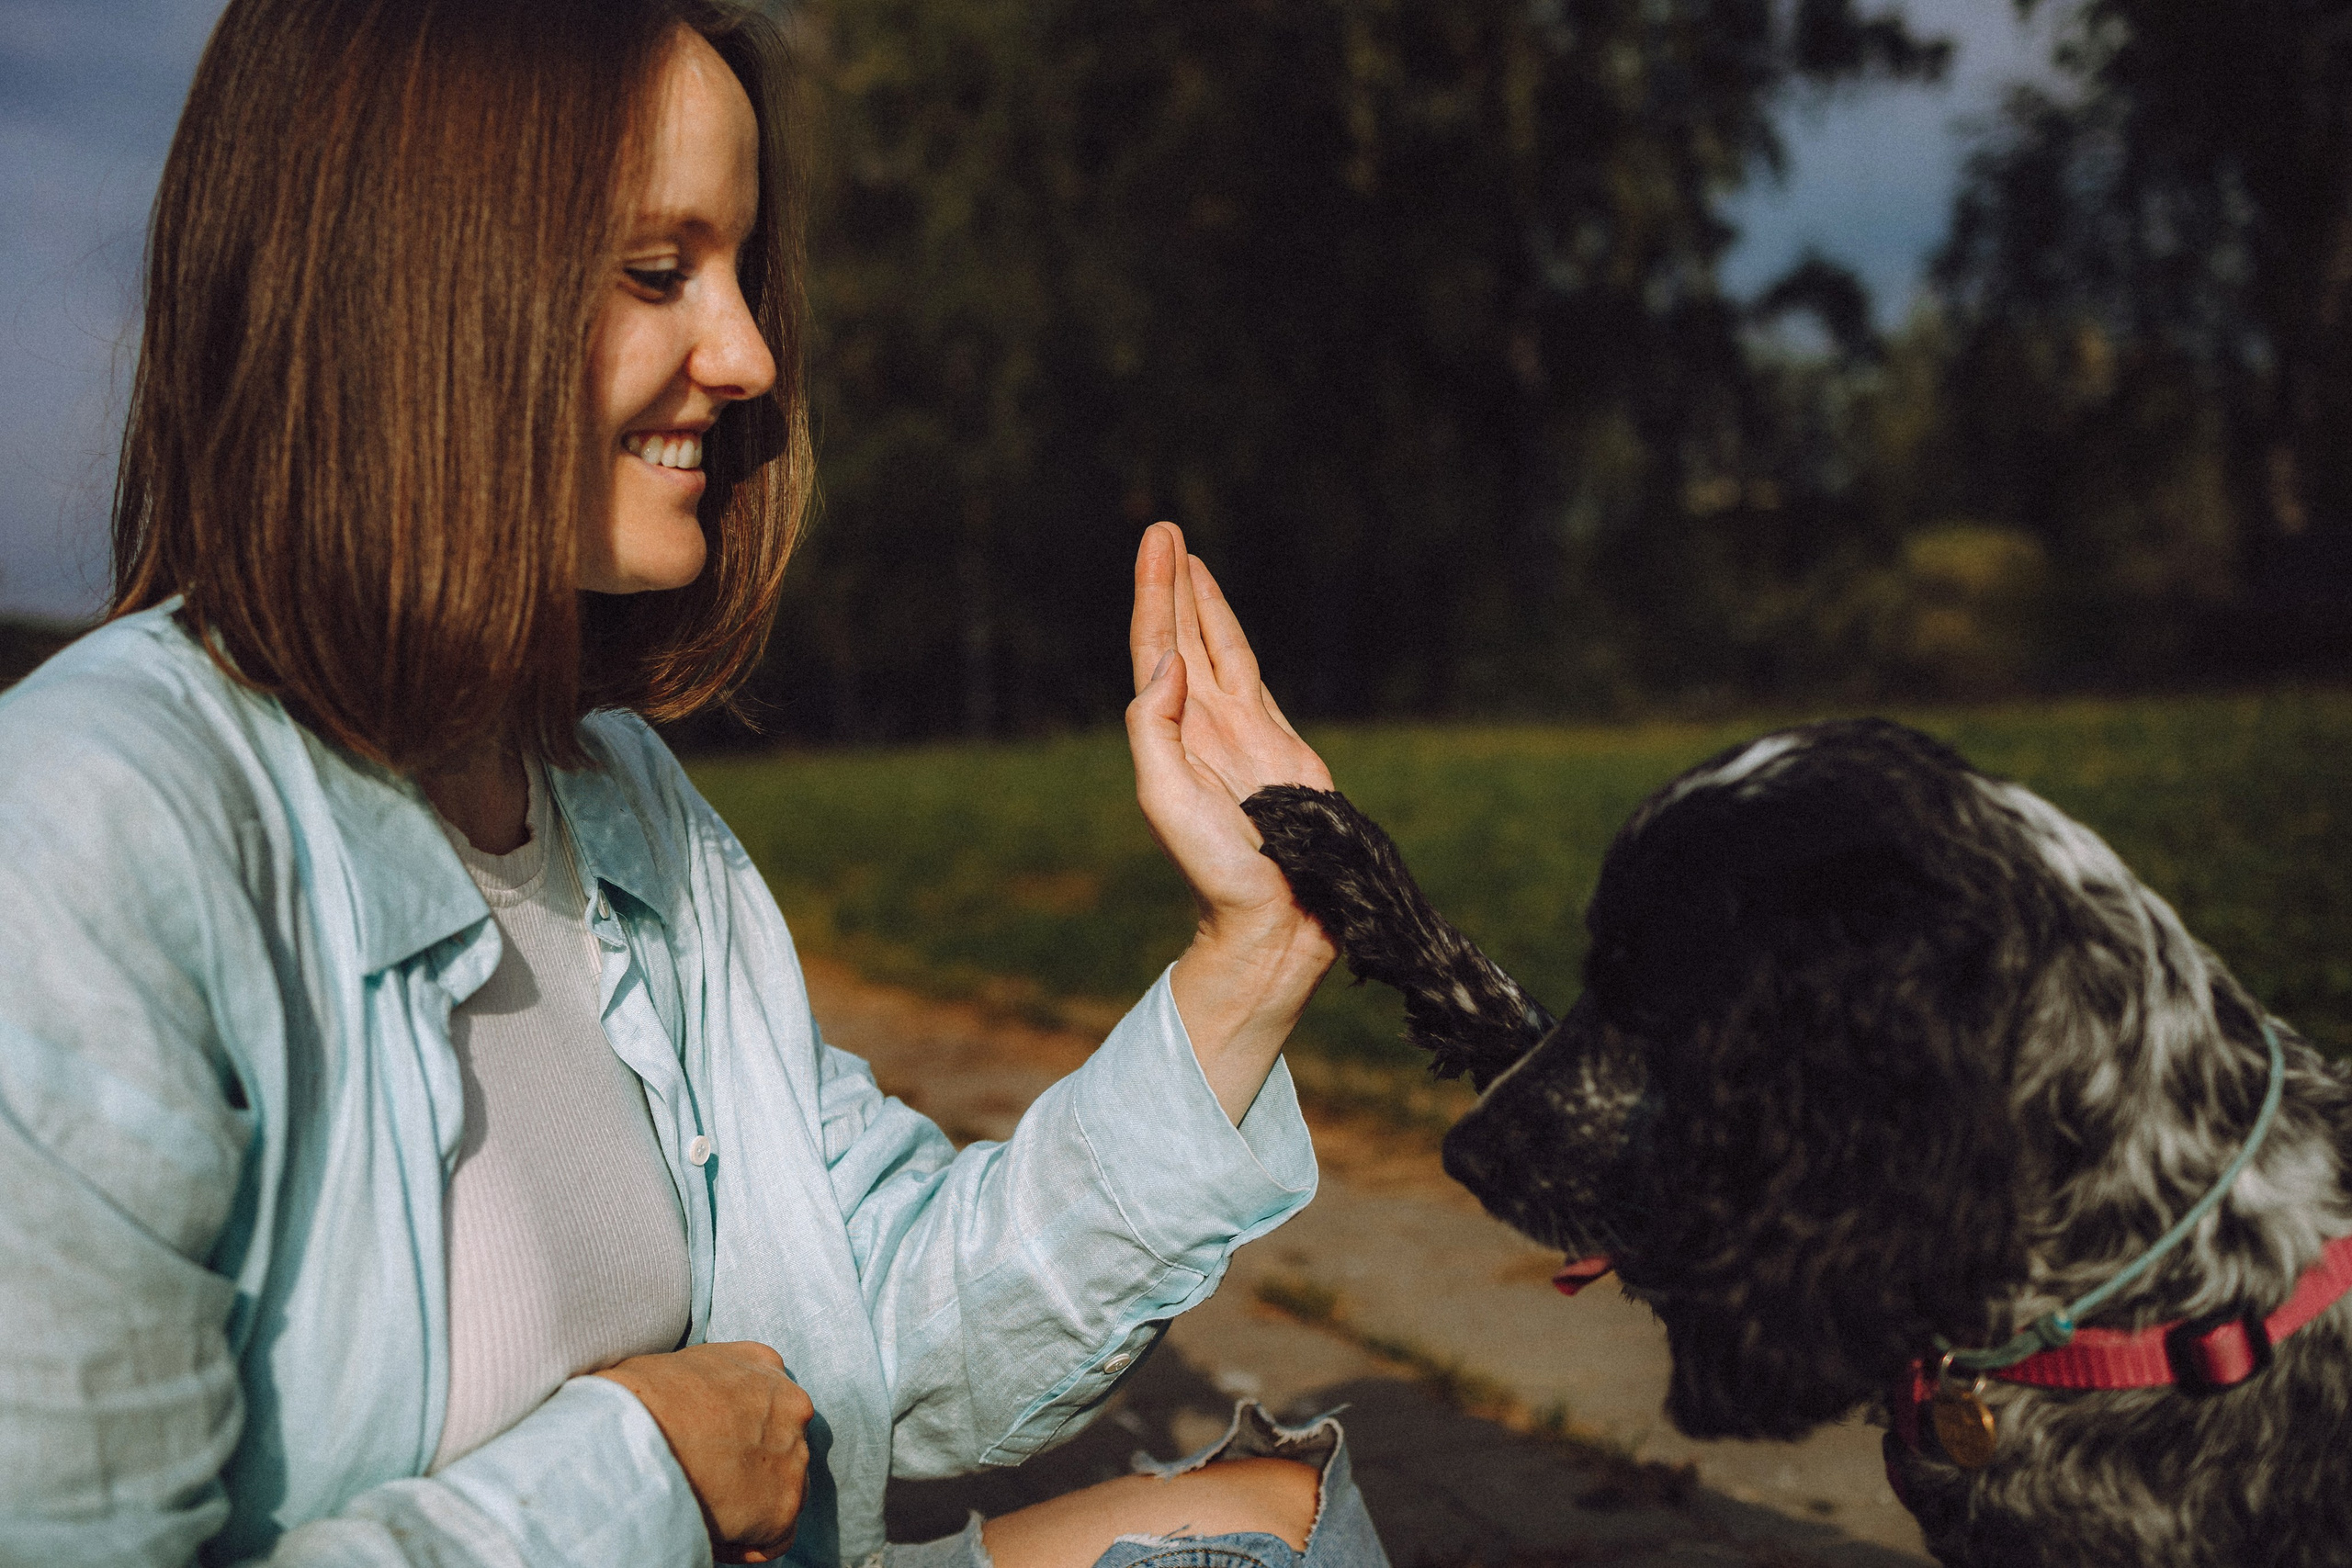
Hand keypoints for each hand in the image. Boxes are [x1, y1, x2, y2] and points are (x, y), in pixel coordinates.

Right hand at [595, 1342, 813, 1563]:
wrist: (636, 1433)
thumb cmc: (636, 1399)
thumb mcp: (677, 1366)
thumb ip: (700, 1386)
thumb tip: (683, 1414)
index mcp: (762, 1364)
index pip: (764, 1401)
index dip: (738, 1431)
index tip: (710, 1449)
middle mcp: (790, 1405)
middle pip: (780, 1445)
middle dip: (750, 1467)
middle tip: (707, 1483)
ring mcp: (792, 1456)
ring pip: (783, 1490)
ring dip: (750, 1506)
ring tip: (702, 1512)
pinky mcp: (783, 1506)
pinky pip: (776, 1537)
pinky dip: (747, 1544)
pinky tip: (712, 1539)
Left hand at [1127, 522, 1332, 925]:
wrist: (1272, 915)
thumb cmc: (1216, 867)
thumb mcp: (1165, 797)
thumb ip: (1156, 725)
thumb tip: (1170, 658)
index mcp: (1169, 732)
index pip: (1155, 647)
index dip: (1154, 593)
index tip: (1156, 543)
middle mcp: (1201, 723)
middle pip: (1180, 635)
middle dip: (1171, 582)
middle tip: (1163, 528)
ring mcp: (1240, 730)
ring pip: (1215, 647)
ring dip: (1200, 601)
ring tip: (1188, 556)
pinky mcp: (1279, 743)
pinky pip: (1252, 675)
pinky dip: (1234, 639)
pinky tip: (1222, 620)